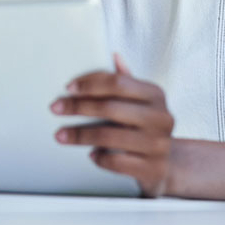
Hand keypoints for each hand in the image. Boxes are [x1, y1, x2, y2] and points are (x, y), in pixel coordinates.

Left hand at [49, 55, 174, 197]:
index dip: (91, 83)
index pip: (119, 82)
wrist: (168, 164)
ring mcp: (157, 144)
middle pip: (110, 107)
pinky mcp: (152, 168)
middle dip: (78, 107)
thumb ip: (127, 80)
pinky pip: (116, 162)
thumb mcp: (142, 101)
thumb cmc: (147, 127)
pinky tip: (91, 154)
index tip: (69, 88)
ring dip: (80, 135)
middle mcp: (160, 117)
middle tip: (56, 108)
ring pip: (109, 136)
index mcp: (155, 94)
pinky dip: (99, 157)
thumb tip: (114, 56)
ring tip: (61, 135)